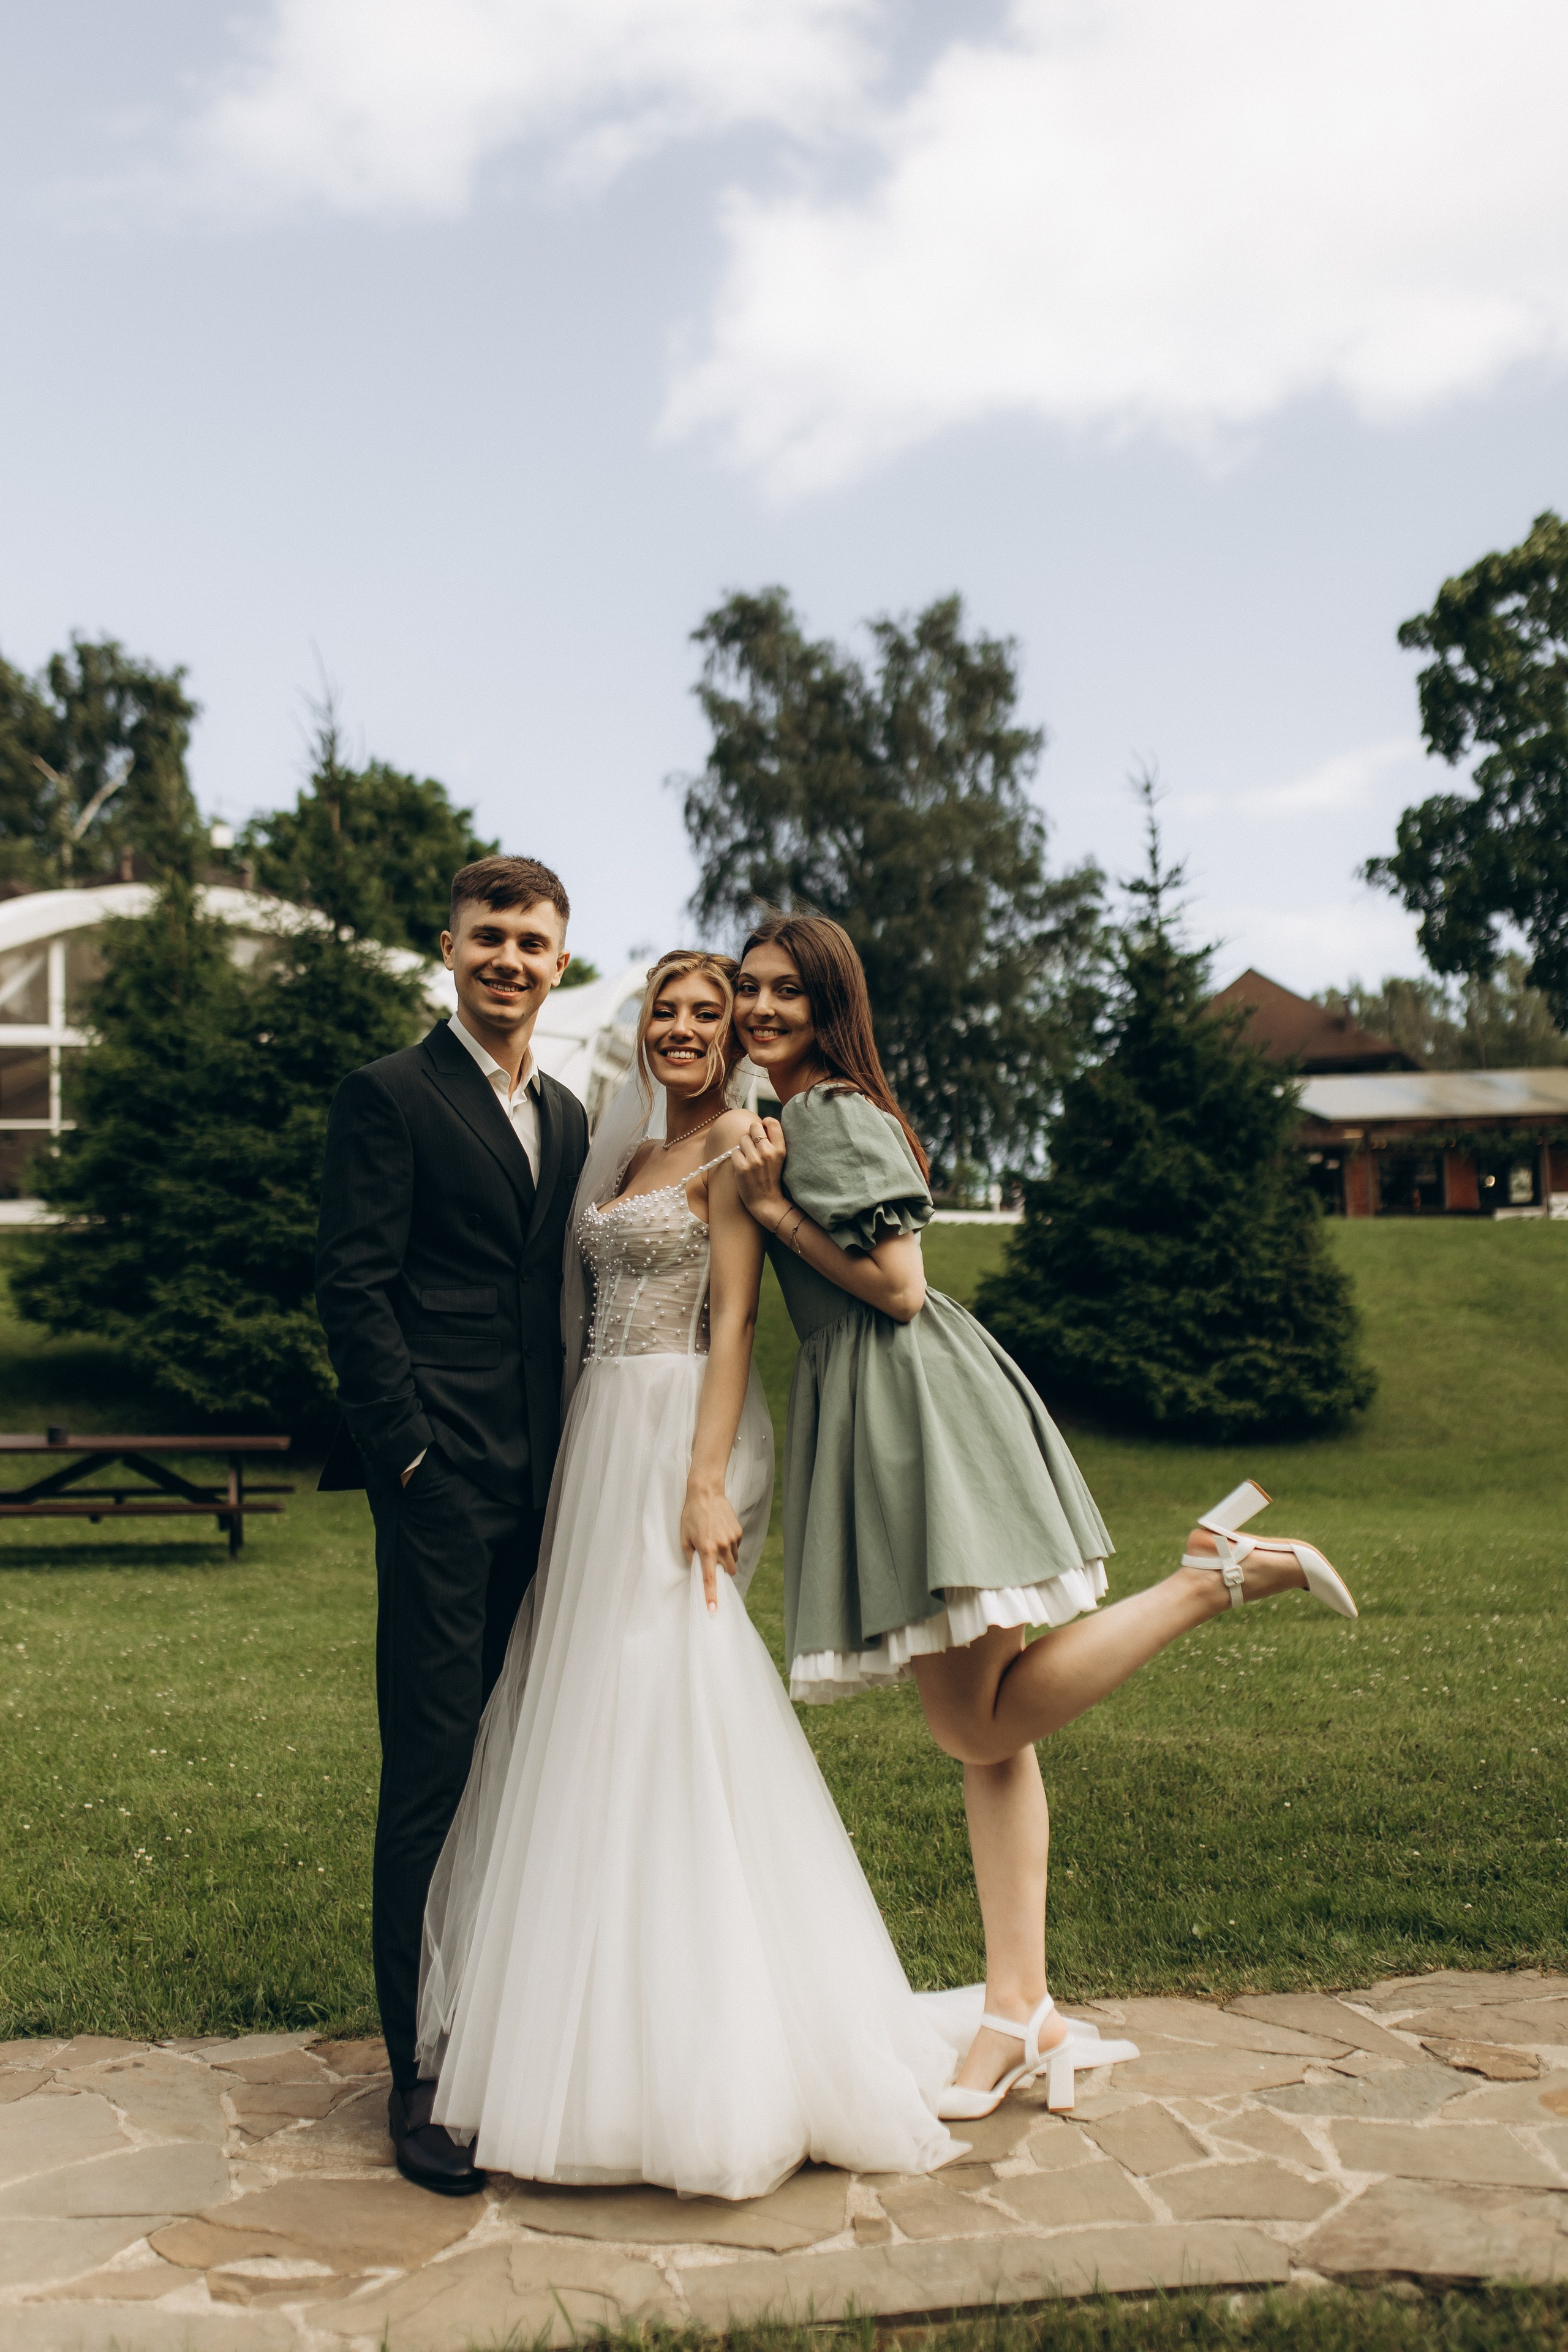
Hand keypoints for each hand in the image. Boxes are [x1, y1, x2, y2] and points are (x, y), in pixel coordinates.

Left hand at [680, 1482, 743, 1613]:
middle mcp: (721, 1546)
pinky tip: (720, 1533)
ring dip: (726, 1558)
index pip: (709, 1578)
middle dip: (723, 1572)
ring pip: (733, 1560)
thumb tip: (697, 1571)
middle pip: (729, 1571)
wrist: (706, 1493)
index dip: (711, 1596)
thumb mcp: (684, 1538)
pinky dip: (729, 1546)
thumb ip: (691, 1557)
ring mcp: (732, 1539)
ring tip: (714, 1542)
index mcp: (706, 1549)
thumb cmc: (691, 1516)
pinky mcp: (739, 1532)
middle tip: (713, 1562)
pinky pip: (736, 1547)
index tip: (713, 1610)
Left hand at [731, 1117, 788, 1225]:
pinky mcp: (742, 1167)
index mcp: (780, 1149)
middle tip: (754, 1146)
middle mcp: (768, 1152)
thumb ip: (773, 1142)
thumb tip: (761, 1124)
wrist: (767, 1202)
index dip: (765, 1123)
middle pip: (754, 1127)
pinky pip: (735, 1152)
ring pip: (742, 1139)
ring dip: (744, 1147)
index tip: (763, 1130)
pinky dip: (737, 1158)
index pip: (772, 1122)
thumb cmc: (771, 1178)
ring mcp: (754, 1160)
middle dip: (752, 1134)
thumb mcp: (780, 1159)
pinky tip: (744, 1167)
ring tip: (750, 1159)